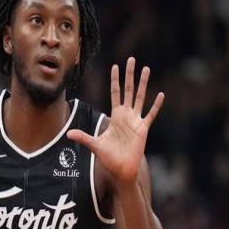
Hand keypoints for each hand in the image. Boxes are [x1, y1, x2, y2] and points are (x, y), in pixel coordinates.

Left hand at [67, 57, 163, 182]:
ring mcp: (136, 121)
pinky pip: (151, 114)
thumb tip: (67, 134)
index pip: (115, 93)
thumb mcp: (94, 144)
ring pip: (140, 97)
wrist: (121, 169)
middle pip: (128, 90)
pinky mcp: (143, 129)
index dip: (115, 80)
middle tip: (131, 59)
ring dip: (143, 84)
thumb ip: (83, 137)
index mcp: (115, 116)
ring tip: (146, 69)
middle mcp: (126, 115)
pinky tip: (161, 95)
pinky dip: (156, 105)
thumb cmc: (109, 158)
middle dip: (129, 75)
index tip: (115, 66)